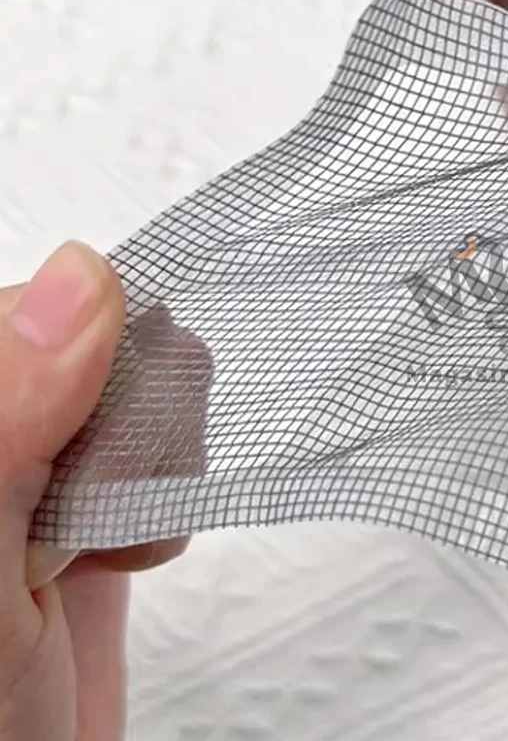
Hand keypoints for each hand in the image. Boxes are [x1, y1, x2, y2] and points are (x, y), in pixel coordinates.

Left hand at [0, 242, 186, 740]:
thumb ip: (5, 424)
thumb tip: (80, 283)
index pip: (30, 311)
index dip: (81, 367)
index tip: (85, 454)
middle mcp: (3, 437)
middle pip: (97, 348)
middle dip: (122, 431)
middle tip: (82, 516)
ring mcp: (36, 469)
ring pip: (138, 394)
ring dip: (148, 470)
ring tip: (99, 546)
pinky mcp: (81, 502)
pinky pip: (156, 447)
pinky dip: (165, 493)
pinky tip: (122, 549)